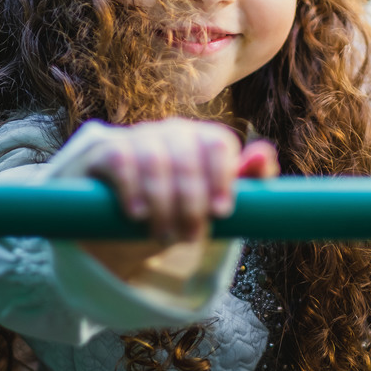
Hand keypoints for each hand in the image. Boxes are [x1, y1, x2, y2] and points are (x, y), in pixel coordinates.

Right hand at [60, 118, 277, 241]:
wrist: (122, 219)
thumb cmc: (178, 207)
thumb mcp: (213, 201)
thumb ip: (246, 181)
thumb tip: (264, 154)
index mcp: (203, 140)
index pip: (219, 143)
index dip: (223, 176)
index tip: (222, 212)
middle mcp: (172, 132)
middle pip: (187, 155)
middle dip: (192, 201)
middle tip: (192, 237)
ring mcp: (138, 138)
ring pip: (155, 160)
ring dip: (163, 203)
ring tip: (163, 235)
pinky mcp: (106, 150)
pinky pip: (121, 160)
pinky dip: (131, 189)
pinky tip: (137, 215)